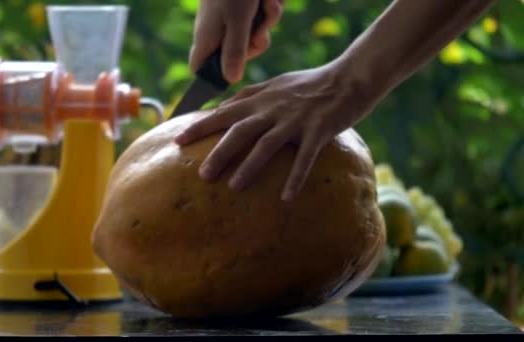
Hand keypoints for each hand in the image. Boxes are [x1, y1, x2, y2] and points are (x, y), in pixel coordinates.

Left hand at [174, 59, 378, 201]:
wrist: (350, 77)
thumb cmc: (312, 83)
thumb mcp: (276, 83)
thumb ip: (250, 95)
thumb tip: (223, 107)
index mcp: (262, 98)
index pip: (224, 112)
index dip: (200, 126)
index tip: (178, 140)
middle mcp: (273, 109)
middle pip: (240, 131)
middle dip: (219, 152)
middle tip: (203, 175)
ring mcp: (296, 120)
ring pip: (266, 144)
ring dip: (249, 166)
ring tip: (234, 187)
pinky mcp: (319, 131)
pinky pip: (305, 158)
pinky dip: (295, 178)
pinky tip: (286, 198)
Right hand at [189, 0, 284, 83]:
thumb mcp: (237, 22)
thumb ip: (234, 52)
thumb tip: (230, 80)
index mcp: (207, 37)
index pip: (200, 69)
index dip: (212, 77)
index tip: (229, 78)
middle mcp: (219, 30)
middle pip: (238, 56)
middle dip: (255, 43)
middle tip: (258, 33)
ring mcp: (236, 19)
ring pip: (257, 35)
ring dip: (267, 21)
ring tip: (266, 4)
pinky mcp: (251, 8)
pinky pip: (265, 18)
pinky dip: (271, 8)